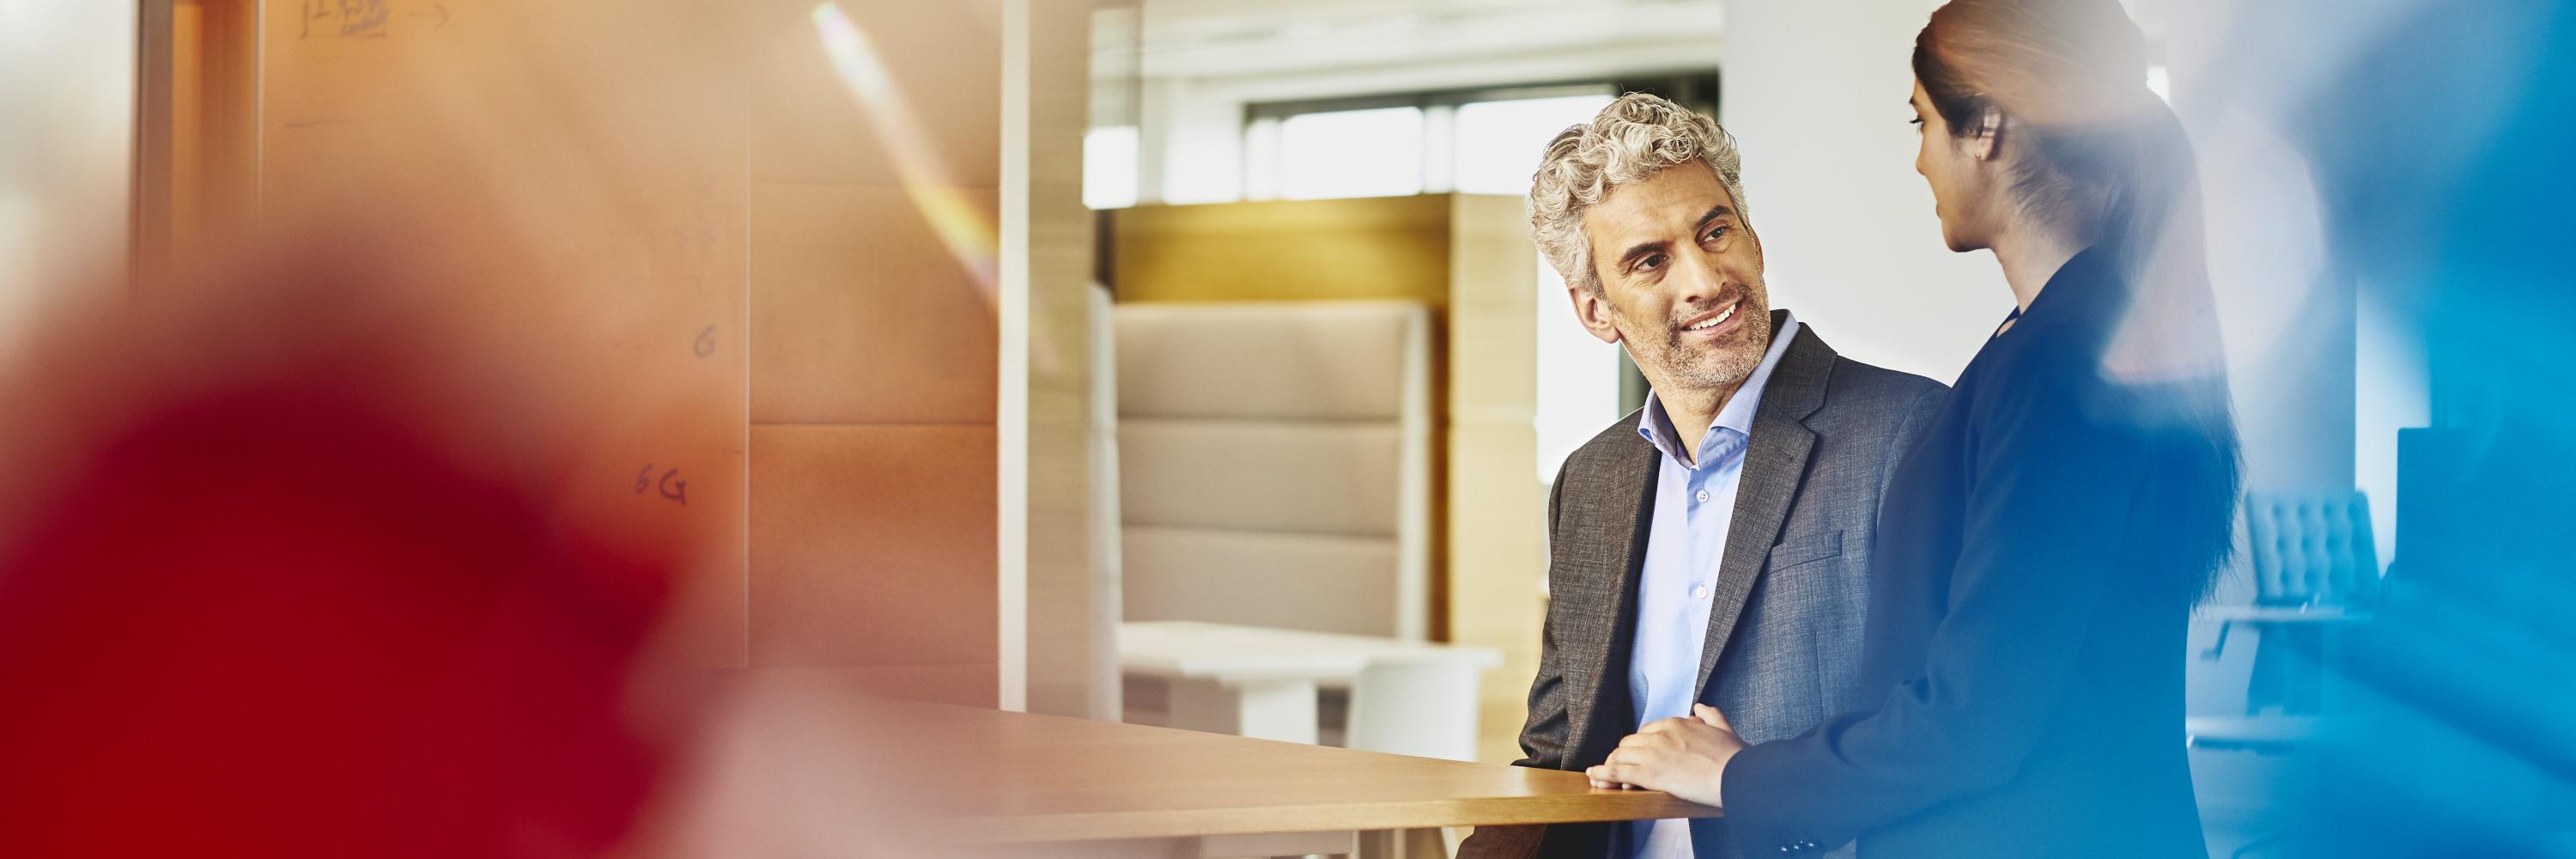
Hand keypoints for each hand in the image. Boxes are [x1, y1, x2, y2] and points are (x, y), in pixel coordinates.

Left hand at [1584, 704, 1744, 806]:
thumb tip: (1700, 706)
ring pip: (1621, 756)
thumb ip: (1711, 715)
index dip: (1640, 746)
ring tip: (1600, 776)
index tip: (1638, 756)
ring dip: (1610, 766)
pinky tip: (1596, 778)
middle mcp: (1662, 735)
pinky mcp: (1651, 774)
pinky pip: (1619, 772)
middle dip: (1623, 756)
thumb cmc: (1735, 758)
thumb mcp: (1724, 728)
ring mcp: (1655, 754)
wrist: (1740, 776)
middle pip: (1630, 743)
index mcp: (1677, 723)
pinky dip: (1604, 774)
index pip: (1647, 731)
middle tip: (1618, 768)